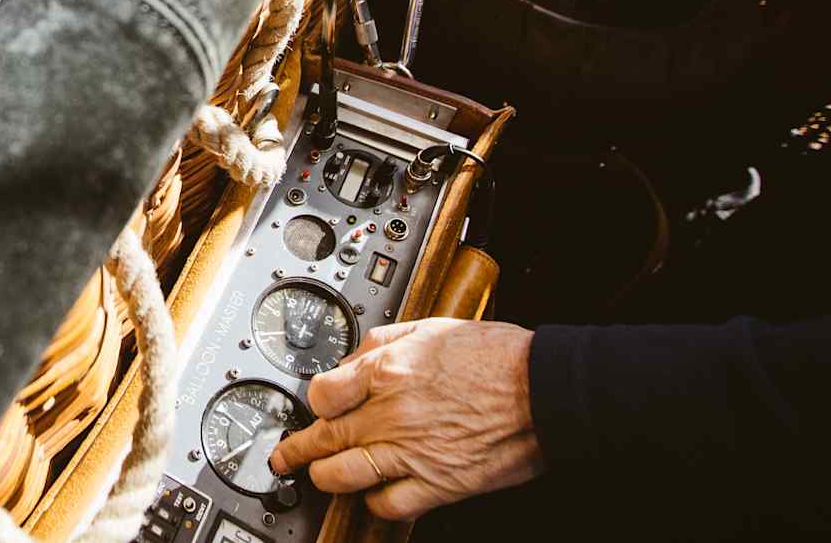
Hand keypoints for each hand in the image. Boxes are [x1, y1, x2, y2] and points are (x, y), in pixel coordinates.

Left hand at [268, 318, 541, 520]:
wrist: (546, 388)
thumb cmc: (497, 356)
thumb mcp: (431, 326)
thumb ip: (383, 340)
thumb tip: (351, 358)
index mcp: (387, 369)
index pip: (321, 393)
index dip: (313, 402)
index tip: (313, 407)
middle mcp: (391, 412)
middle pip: (323, 437)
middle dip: (296, 449)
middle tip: (285, 456)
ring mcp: (411, 451)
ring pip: (342, 474)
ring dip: (324, 477)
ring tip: (318, 477)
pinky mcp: (438, 483)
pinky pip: (388, 503)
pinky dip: (375, 502)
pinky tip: (374, 494)